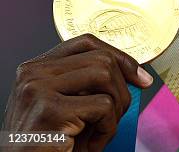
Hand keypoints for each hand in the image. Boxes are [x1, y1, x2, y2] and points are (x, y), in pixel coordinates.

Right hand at [2, 34, 153, 150]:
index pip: (86, 42)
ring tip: (103, 129)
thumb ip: (88, 83)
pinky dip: (108, 128)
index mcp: (36, 67)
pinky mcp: (49, 110)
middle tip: (119, 113)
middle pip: (101, 58)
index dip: (119, 56)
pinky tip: (92, 144)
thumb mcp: (67, 104)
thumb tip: (135, 73)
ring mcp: (38, 89)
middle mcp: (33, 73)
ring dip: (117, 107)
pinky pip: (103, 106)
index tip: (139, 76)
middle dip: (123, 87)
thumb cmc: (50, 143)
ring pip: (105, 75)